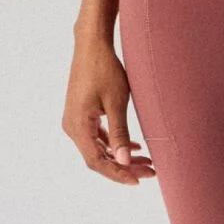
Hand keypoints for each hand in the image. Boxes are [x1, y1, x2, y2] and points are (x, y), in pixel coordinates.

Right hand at [62, 31, 155, 184]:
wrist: (92, 43)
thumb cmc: (104, 68)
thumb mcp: (116, 102)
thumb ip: (120, 133)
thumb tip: (124, 162)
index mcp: (78, 125)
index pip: (97, 161)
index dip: (118, 174)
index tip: (139, 180)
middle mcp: (72, 126)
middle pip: (98, 159)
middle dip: (125, 168)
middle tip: (151, 171)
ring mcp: (76, 121)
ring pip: (100, 150)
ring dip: (122, 158)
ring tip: (148, 162)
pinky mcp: (82, 115)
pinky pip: (98, 138)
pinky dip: (115, 145)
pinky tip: (135, 148)